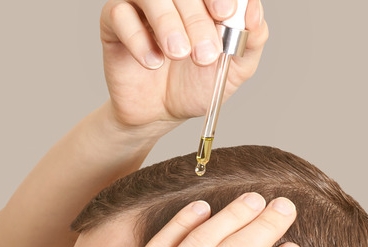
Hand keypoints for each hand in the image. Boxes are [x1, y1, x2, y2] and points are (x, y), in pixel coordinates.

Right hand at [100, 0, 267, 131]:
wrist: (160, 114)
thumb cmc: (196, 85)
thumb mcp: (236, 68)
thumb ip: (252, 38)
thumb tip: (253, 9)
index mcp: (203, 0)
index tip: (225, 14)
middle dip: (196, 19)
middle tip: (204, 54)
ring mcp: (141, 3)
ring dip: (168, 24)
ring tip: (178, 55)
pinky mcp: (114, 20)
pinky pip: (120, 14)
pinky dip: (138, 40)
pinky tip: (152, 62)